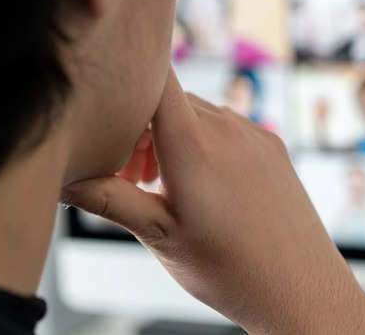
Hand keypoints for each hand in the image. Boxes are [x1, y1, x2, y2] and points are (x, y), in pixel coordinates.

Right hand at [61, 68, 364, 334]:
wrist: (300, 286)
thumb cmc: (228, 268)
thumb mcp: (160, 236)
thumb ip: (110, 199)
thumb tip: (65, 179)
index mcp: (193, 145)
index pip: (157, 80)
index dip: (130, 79)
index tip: (111, 110)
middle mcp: (226, 127)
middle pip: (170, 102)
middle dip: (143, 130)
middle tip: (134, 180)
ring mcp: (254, 133)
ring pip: (199, 114)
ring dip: (175, 137)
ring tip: (169, 187)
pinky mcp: (273, 144)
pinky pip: (229, 126)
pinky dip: (208, 142)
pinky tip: (208, 185)